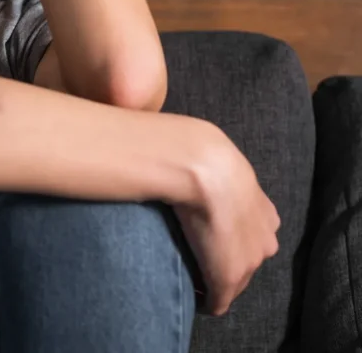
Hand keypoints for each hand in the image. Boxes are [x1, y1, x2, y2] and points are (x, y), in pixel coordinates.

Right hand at [175, 122, 280, 315]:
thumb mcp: (217, 160)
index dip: (228, 242)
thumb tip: (191, 158)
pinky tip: (191, 293)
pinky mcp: (228, 278)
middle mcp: (265, 240)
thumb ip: (214, 171)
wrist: (205, 168)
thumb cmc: (204, 156)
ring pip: (233, 282)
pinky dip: (206, 300)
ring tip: (190, 269)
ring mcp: (249, 261)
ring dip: (214, 279)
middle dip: (224, 262)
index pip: (251, 238)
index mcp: (266, 214)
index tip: (207, 239)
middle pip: (246, 263)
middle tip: (196, 254)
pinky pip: (218, 301)